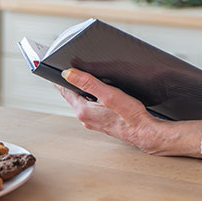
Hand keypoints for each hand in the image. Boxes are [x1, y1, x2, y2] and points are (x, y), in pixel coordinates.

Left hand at [56, 68, 201, 157]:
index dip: (61, 78)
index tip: (55, 67)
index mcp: (83, 111)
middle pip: (74, 95)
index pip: (65, 90)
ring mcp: (94, 121)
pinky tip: (104, 92)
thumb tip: (68, 73)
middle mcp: (86, 118)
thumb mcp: (110, 95)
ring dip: (85, 89)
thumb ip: (88, 83)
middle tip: (74, 67)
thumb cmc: (131, 117)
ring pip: (84, 100)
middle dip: (73, 82)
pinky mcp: (104, 122)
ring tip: (89, 77)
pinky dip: (94, 97)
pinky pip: (93, 106)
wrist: (147, 133)